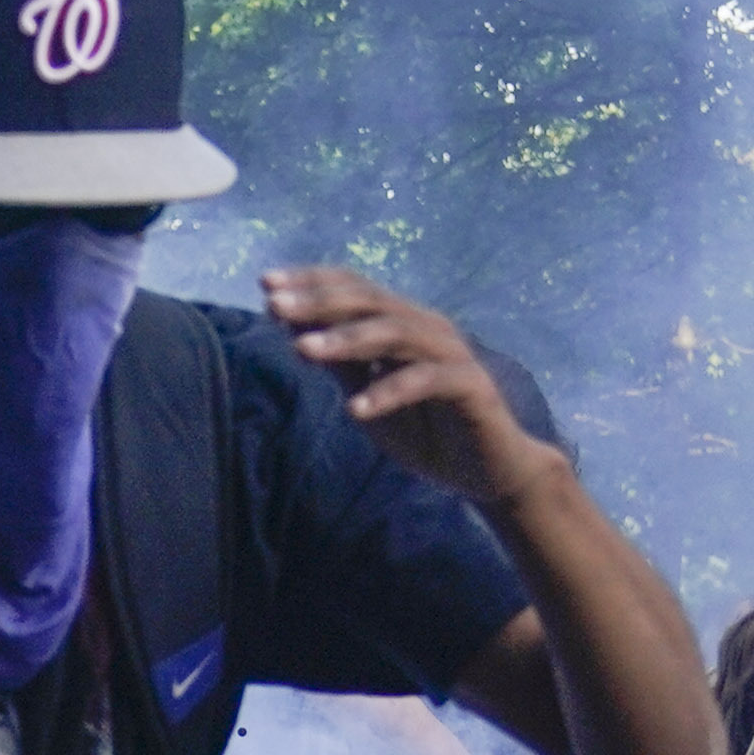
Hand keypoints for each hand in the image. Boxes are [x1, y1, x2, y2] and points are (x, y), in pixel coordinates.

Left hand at [263, 269, 552, 504]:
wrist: (488, 471)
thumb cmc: (425, 431)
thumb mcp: (367, 398)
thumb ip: (339, 365)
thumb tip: (292, 330)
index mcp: (400, 323)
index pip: (353, 288)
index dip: (311, 282)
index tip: (265, 284)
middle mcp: (426, 327)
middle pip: (369, 302)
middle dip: (319, 302)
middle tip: (275, 306)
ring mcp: (450, 354)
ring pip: (395, 333)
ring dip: (346, 340)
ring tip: (304, 350)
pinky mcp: (470, 385)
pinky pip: (426, 381)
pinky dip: (388, 392)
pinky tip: (356, 409)